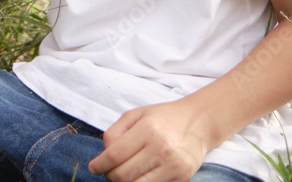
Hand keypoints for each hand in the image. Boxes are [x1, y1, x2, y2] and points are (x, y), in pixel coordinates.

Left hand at [88, 101, 211, 181]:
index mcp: (147, 130)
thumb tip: (104, 154)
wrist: (198, 123)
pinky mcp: (183, 178)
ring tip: (123, 175)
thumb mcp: (135, 115)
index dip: (99, 165)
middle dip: (110, 176)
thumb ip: (115, 132)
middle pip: (123, 175)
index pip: (115, 155)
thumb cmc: (162, 118)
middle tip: (109, 171)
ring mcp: (174, 166)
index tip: (93, 168)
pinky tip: (139, 177)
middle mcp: (161, 149)